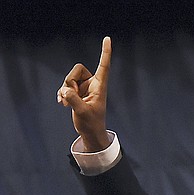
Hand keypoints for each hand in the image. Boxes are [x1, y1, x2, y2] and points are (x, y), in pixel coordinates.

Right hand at [57, 36, 111, 151]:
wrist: (90, 132)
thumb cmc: (91, 124)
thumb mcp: (82, 112)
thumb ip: (74, 100)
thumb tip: (66, 90)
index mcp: (100, 86)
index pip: (104, 66)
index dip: (105, 52)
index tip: (107, 38)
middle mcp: (92, 84)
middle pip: (77, 69)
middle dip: (69, 81)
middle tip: (71, 95)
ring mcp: (84, 87)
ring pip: (69, 77)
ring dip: (65, 89)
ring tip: (67, 102)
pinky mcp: (76, 92)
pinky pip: (64, 85)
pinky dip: (61, 93)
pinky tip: (62, 103)